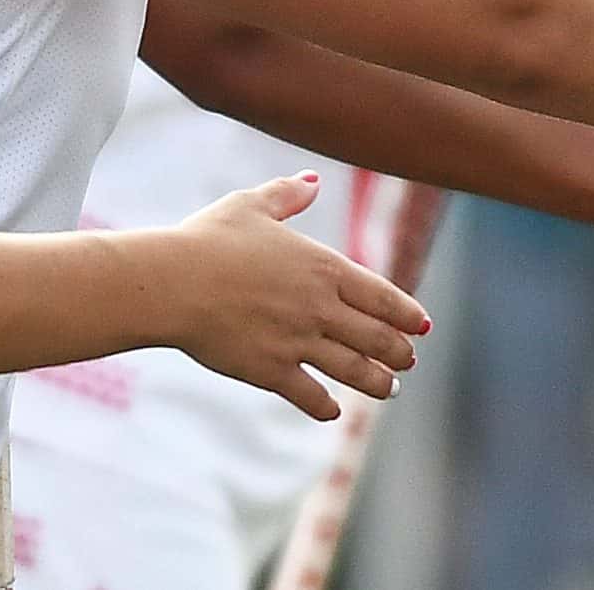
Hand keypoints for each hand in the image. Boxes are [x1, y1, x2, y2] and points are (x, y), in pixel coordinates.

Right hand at [166, 173, 432, 421]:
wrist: (171, 282)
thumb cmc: (207, 239)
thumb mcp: (251, 206)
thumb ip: (287, 195)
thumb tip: (312, 182)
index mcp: (322, 267)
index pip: (382, 296)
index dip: (406, 314)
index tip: (422, 326)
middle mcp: (319, 307)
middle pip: (376, 337)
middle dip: (400, 352)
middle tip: (409, 361)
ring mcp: (297, 341)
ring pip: (353, 370)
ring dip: (378, 383)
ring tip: (391, 390)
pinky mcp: (270, 370)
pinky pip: (310, 396)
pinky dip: (326, 406)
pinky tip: (332, 410)